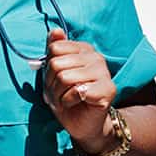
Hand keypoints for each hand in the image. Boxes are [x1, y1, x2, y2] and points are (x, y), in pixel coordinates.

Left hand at [40, 27, 117, 153]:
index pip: (54, 48)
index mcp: (84, 49)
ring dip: (58, 94)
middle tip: (58, 94)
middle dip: (51, 84)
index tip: (54, 80)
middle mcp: (96, 57)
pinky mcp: (107, 89)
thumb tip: (55, 30)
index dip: (48, 68)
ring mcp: (104, 72)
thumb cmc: (68, 99)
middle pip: (56, 64)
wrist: (83, 125)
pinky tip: (75, 104)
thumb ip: (54, 50)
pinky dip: (68, 101)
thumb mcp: (54, 74)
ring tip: (65, 100)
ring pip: (64, 78)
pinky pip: (75, 92)